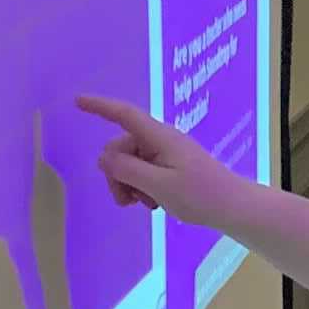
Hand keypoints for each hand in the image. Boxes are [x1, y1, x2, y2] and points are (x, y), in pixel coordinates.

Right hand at [76, 92, 227, 225]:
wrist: (232, 207)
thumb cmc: (199, 195)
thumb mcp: (158, 185)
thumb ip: (127, 170)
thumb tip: (103, 157)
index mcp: (159, 137)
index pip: (124, 115)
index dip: (99, 106)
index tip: (77, 101)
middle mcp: (159, 140)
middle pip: (120, 149)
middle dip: (116, 175)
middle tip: (128, 201)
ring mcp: (164, 153)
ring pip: (128, 164)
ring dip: (129, 185)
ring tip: (147, 204)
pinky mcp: (168, 166)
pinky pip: (141, 172)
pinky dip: (141, 188)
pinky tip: (154, 203)